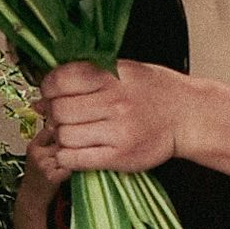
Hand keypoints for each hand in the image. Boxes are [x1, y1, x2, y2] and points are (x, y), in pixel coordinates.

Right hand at [17, 122, 71, 202]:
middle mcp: (37, 154)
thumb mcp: (37, 154)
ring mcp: (44, 165)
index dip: (63, 131)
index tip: (71, 134)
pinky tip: (71, 172)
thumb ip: (48, 141)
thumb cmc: (37, 176)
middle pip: (62, 141)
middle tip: (77, 149)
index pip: (51, 129)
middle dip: (70, 145)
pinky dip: (73, 168)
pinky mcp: (53, 177)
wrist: (31, 198)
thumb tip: (65, 127)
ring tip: (73, 162)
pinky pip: (70, 166)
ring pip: (68, 153)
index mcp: (33, 146)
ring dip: (74, 157)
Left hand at [39, 58, 192, 173]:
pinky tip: (77, 150)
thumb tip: (42, 95)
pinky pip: (75, 158)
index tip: (52, 92)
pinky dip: (68, 156)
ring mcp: (118, 131)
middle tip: (64, 116)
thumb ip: (86, 76)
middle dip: (55, 114)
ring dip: (62, 136)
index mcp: (113, 76)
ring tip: (75, 132)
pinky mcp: (119, 156)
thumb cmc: (154, 91)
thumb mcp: (124, 70)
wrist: (187, 115)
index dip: (49, 88)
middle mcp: (115, 102)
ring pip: (65, 135)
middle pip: (60, 110)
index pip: (61, 80)